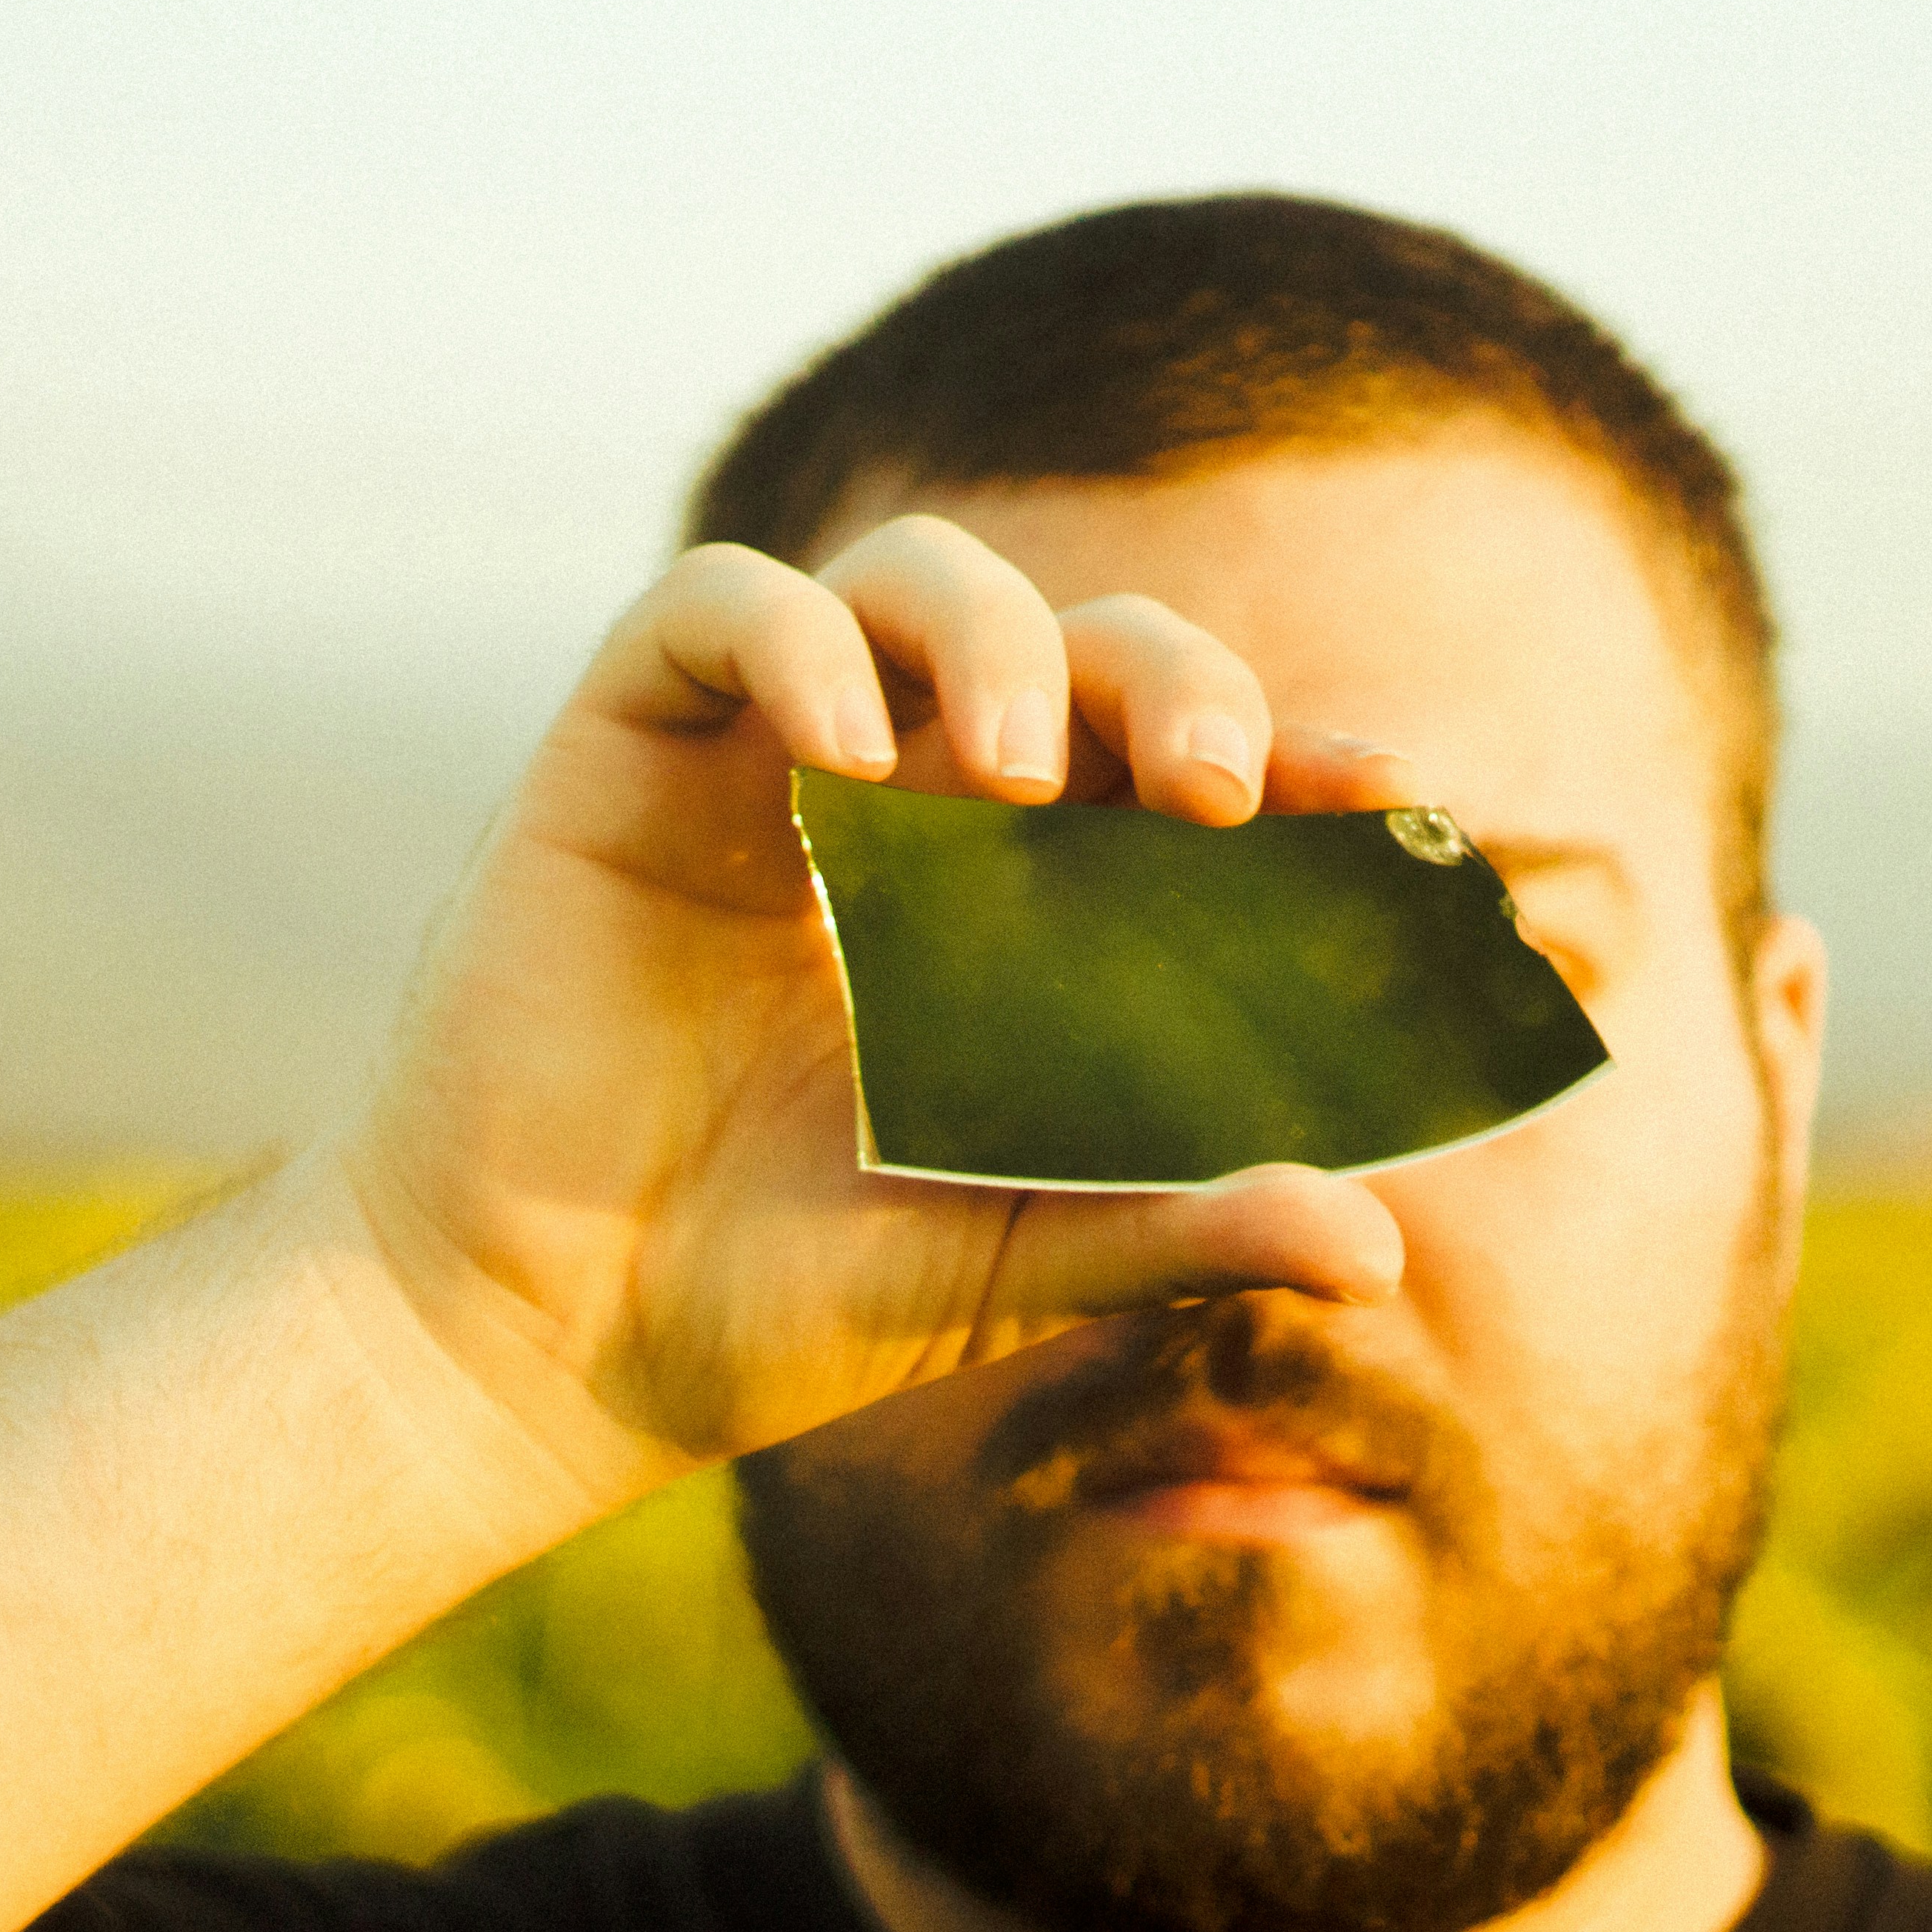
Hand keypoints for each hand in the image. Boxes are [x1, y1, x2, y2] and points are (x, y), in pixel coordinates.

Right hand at [332, 512, 1419, 1489]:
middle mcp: (904, 800)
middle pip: (1074, 639)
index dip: (1290, 748)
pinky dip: (793, 644)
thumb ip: (1176, 1227)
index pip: (1172, 766)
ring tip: (1010, 772)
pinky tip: (841, 753)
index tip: (1389, 796)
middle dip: (1168, 678)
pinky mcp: (622, 748)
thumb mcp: (1008, 1265)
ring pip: (908, 582)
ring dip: (993, 642)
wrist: (543, 1348)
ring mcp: (761, 760)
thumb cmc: (773, 1303)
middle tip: (1210, 786)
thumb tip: (1378, 1242)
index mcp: (1015, 898)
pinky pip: (716, 607)